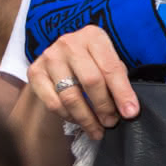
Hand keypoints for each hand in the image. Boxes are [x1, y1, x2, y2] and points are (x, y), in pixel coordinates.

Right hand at [25, 26, 139, 139]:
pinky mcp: (35, 72)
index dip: (122, 93)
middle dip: (104, 107)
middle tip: (111, 122)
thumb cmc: (91, 60)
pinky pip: (53, 103)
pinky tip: (78, 120)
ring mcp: (49, 57)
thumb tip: (128, 110)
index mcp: (92, 36)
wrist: (61, 55)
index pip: (110, 68)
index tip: (130, 113)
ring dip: (86, 118)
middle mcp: (69, 43)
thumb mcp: (107, 60)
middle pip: (90, 81)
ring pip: (70, 96)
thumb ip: (117, 80)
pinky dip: (68, 116)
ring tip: (96, 129)